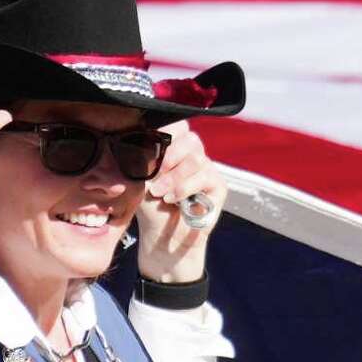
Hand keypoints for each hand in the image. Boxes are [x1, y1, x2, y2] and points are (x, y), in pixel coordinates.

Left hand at [134, 120, 225, 283]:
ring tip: (159, 193)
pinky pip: (204, 177)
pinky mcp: (218, 186)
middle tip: (153, 174)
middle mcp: (195, 156)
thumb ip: (148, 156)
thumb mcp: (143, 177)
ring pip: (196, 160)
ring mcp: (208, 170)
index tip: (150, 152)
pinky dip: (184, 188)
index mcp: (177, 148)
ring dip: (173, 177)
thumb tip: (147, 139)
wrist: (162, 234)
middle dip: (169, 156)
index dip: (167, 135)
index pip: (179, 126)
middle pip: (190, 139)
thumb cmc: (150, 205)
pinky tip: (172, 199)